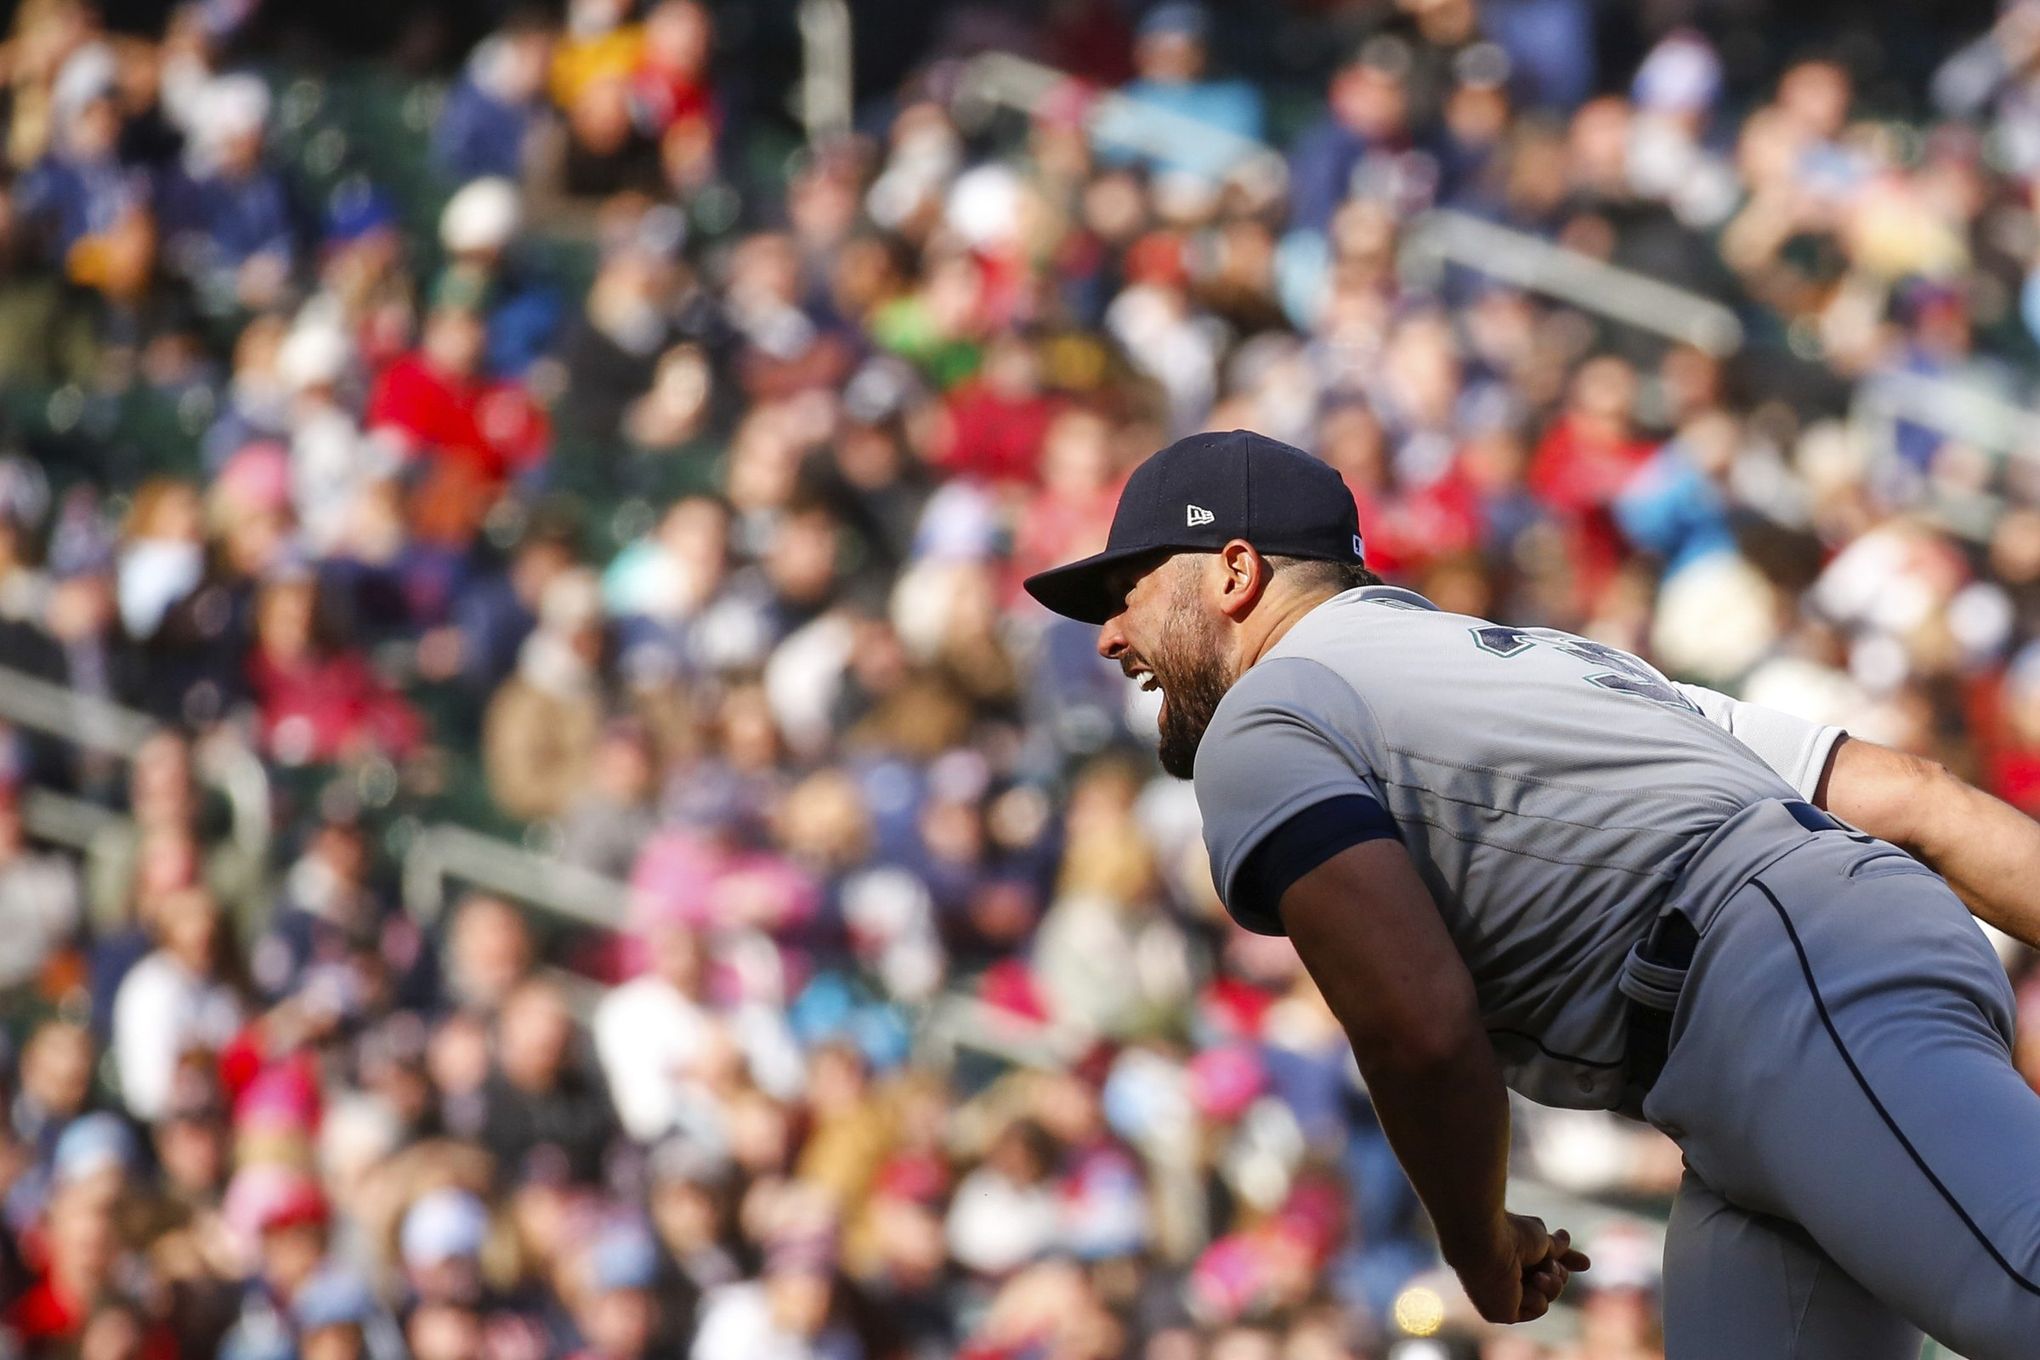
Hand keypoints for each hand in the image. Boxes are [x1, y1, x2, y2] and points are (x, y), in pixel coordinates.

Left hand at [1454, 1213, 1591, 1324]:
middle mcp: (1506, 1273)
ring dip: (1551, 1284)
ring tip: (1538, 1274)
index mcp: (1512, 1252)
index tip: (1585, 1263)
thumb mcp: (1542, 1237)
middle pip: (1551, 1281)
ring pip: (1548, 1296)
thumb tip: (1565, 1238)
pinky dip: (1535, 1298)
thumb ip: (1555, 1245)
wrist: (1488, 1243)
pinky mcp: (1501, 1311)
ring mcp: (1504, 1293)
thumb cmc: (1510, 1234)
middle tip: (1550, 1264)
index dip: (1565, 1262)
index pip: (1544, 1262)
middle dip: (1559, 1273)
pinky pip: (1536, 1309)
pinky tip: (1522, 1287)